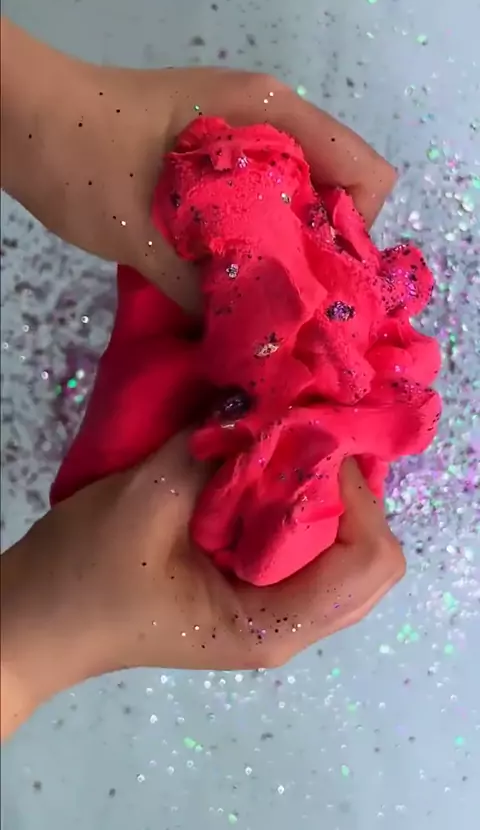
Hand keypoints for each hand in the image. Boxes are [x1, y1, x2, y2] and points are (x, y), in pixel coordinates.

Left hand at [1, 19, 395, 311]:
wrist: (22, 124)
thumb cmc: (81, 159)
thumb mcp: (146, 232)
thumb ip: (208, 286)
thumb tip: (259, 344)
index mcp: (271, 115)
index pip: (365, 176)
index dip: (354, 240)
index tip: (319, 290)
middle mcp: (271, 124)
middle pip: (338, 196)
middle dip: (322, 257)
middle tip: (290, 312)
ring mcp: (245, 142)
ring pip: (299, 207)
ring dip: (287, 256)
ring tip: (260, 304)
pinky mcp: (218, 165)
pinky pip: (262, 208)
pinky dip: (256, 247)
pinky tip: (230, 282)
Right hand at [1, 431, 404, 739]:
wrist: (35, 619)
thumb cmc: (85, 574)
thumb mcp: (146, 500)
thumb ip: (212, 447)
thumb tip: (261, 394)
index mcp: (274, 623)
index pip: (370, 559)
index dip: (356, 492)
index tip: (310, 441)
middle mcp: (289, 625)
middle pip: (372, 562)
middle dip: (352, 495)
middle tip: (309, 440)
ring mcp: (272, 612)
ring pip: (345, 555)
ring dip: (329, 498)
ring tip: (295, 449)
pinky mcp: (251, 593)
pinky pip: (309, 551)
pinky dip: (303, 507)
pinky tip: (272, 471)